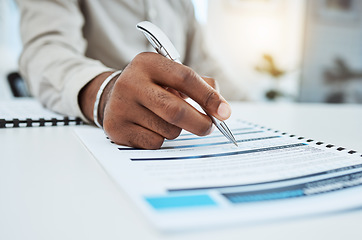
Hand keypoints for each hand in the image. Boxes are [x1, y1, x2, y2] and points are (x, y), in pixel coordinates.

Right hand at [79, 52, 230, 148]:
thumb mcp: (173, 76)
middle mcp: (130, 82)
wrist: (114, 96)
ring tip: (164, 119)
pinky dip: (160, 139)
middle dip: (200, 123)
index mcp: (148, 62)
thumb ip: (201, 86)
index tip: (224, 113)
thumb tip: (222, 110)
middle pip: (176, 111)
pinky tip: (150, 127)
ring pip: (168, 130)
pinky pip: (154, 142)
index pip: (185, 78)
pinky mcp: (116, 128)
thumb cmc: (154, 87)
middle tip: (209, 128)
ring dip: (176, 130)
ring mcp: (121, 106)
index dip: (208, 97)